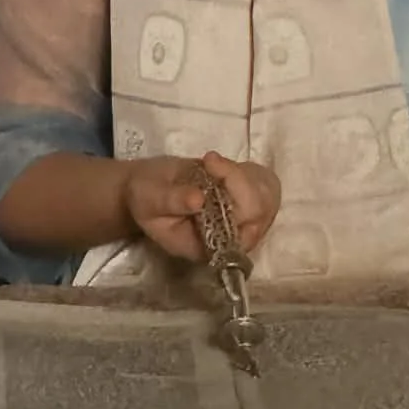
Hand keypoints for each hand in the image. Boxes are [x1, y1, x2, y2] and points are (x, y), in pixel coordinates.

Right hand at [121, 151, 281, 260]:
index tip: (215, 176)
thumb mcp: (150, 200)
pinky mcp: (241, 196)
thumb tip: (198, 199)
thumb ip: (172, 202)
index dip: (239, 207)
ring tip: (210, 161)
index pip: (240, 237)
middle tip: (209, 161)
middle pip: (259, 213)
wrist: (145, 185)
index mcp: (205, 247)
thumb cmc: (144, 198)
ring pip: (265, 196)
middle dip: (239, 181)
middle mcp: (227, 235)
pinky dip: (245, 168)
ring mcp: (237, 215)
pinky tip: (218, 162)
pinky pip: (261, 184)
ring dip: (240, 172)